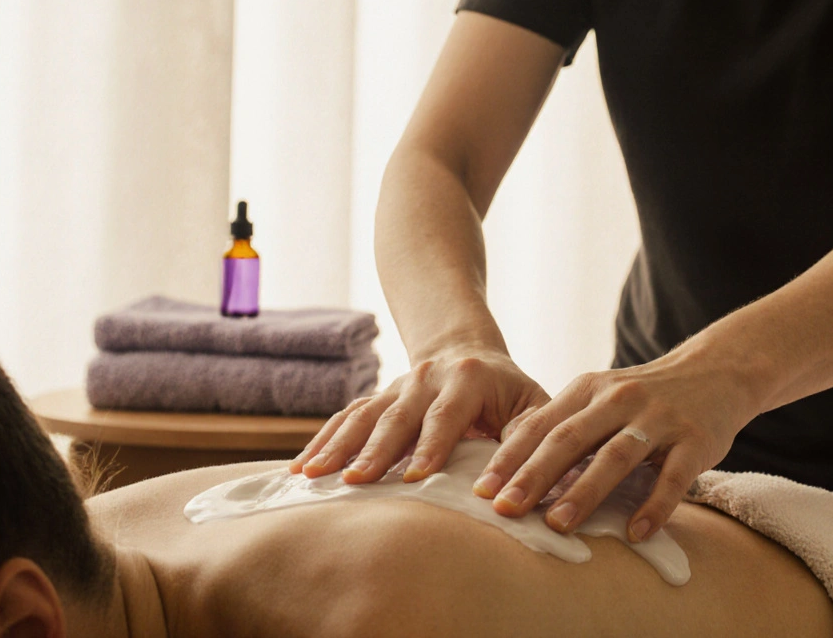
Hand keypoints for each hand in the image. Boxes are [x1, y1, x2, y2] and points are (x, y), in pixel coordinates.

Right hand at [290, 347, 549, 482]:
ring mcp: (396, 387)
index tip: (414, 478)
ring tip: (313, 476)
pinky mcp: (377, 399)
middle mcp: (426, 377)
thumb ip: (529, 436)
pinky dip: (322, 441)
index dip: (430, 446)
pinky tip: (300, 468)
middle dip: (374, 450)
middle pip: (396, 416)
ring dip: (337, 446)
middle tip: (355, 482)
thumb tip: (521, 478)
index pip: (446, 415)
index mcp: (468, 378)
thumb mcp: (532, 404)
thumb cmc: (509, 391)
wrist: (468, 351)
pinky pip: (345, 418)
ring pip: (363, 415)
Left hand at [471, 345, 759, 541]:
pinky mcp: (695, 440)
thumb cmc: (646, 395)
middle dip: (534, 476)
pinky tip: (635, 534)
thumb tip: (507, 451)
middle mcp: (620, 400)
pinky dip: (653, 506)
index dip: (509, 458)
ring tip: (558, 524)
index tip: (482, 491)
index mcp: (589, 389)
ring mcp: (659, 419)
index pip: (541, 425)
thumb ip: (560, 420)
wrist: (718, 371)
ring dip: (584, 492)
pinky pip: (672, 478)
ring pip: (615, 457)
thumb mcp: (600, 395)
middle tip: (506, 510)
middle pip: (570, 439)